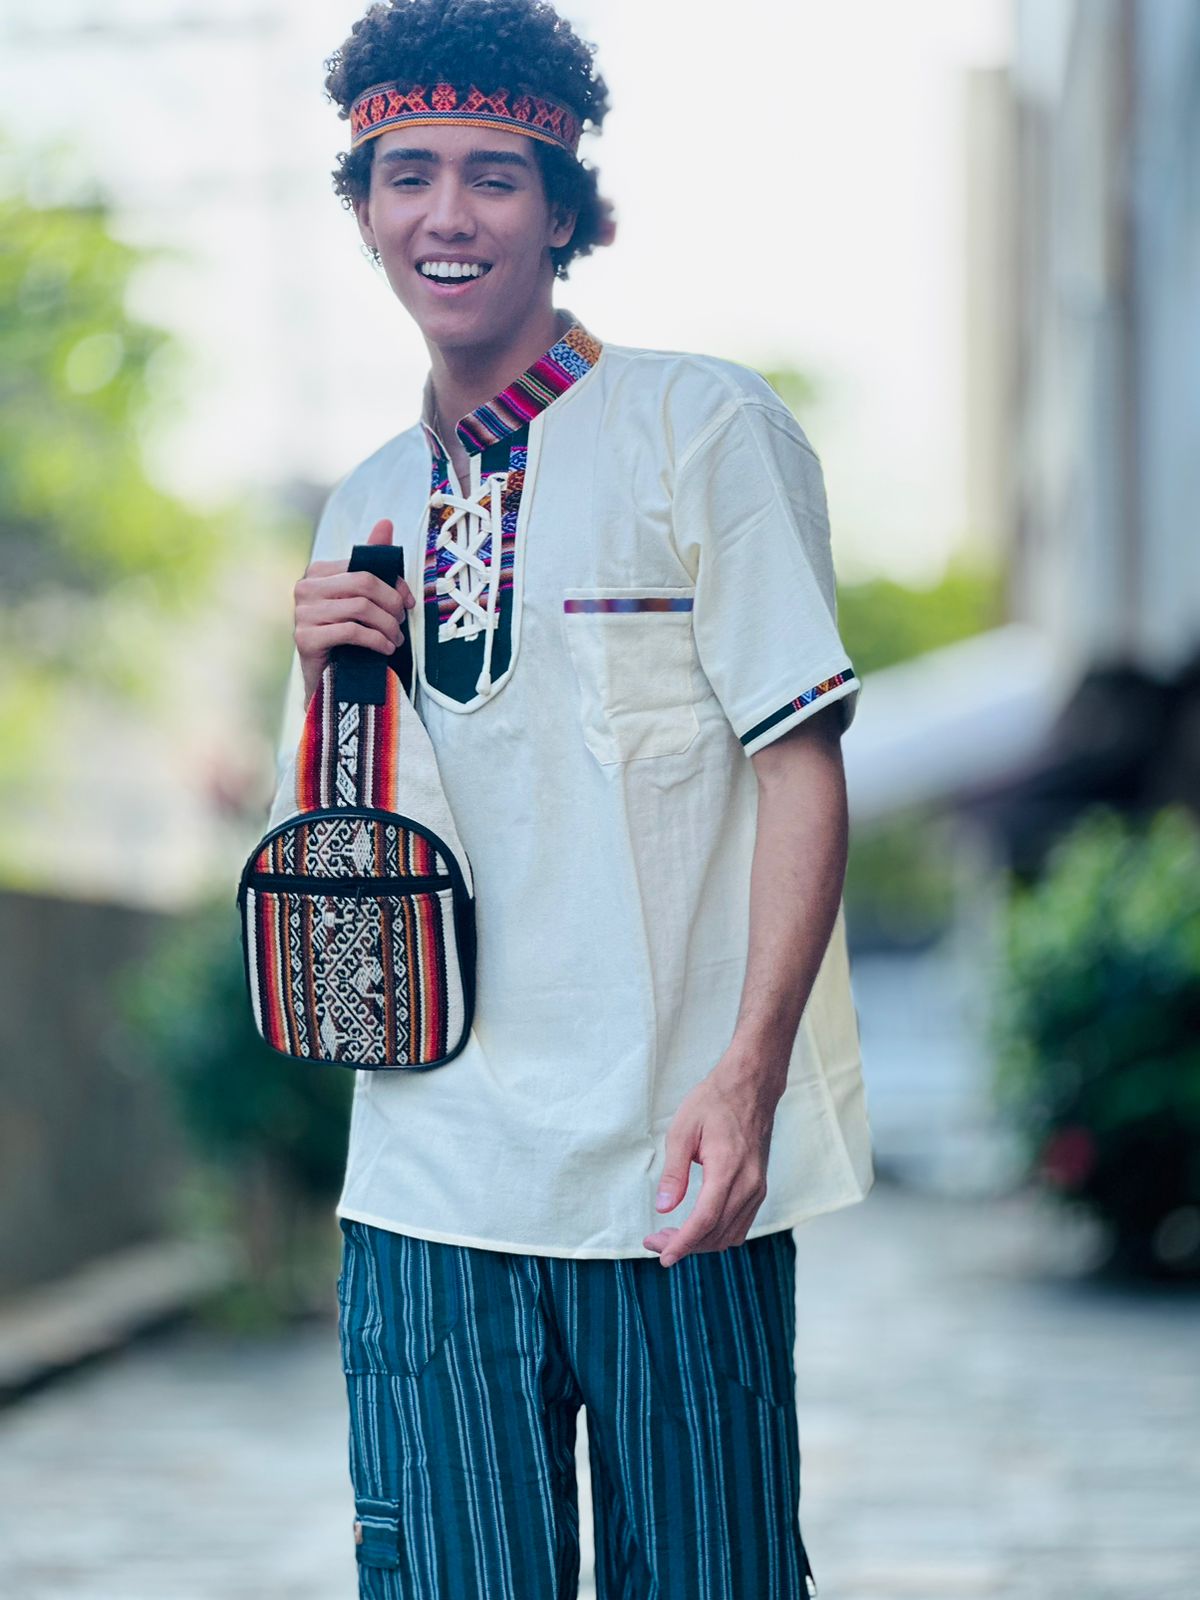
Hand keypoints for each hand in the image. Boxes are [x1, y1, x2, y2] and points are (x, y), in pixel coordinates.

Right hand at [294, 518, 415, 704]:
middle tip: (402, 625)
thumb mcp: (362, 600)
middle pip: (364, 584)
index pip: (364, 569)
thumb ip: (372, 562)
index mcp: (317, 572)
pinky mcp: (305, 638)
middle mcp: (304, 588)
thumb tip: (385, 523)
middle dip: (392, 605)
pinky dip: (377, 640)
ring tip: (395, 641)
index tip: (408, 604)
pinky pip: (352, 631)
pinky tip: (385, 649)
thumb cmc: (348, 638)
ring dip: (388, 626)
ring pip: (361, 608)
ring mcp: (301, 613)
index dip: (393, 586)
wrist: (328, 682)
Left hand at [643, 1045, 786, 1266]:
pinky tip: (696, 1227)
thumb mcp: (682, 1130)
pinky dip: (717, 1234)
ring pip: (730, 1234)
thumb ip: (673, 1172)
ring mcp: (758, 1188)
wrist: (751, 1087)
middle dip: (685, 1245)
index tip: (662, 1256)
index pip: (705, 1220)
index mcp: (728, 1169)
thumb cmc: (713, 1102)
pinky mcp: (760, 1188)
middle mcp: (749, 1184)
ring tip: (671, 1235)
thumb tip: (663, 1208)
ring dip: (701, 1242)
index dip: (683, 1243)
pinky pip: (740, 1225)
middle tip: (654, 1241)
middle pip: (717, 1233)